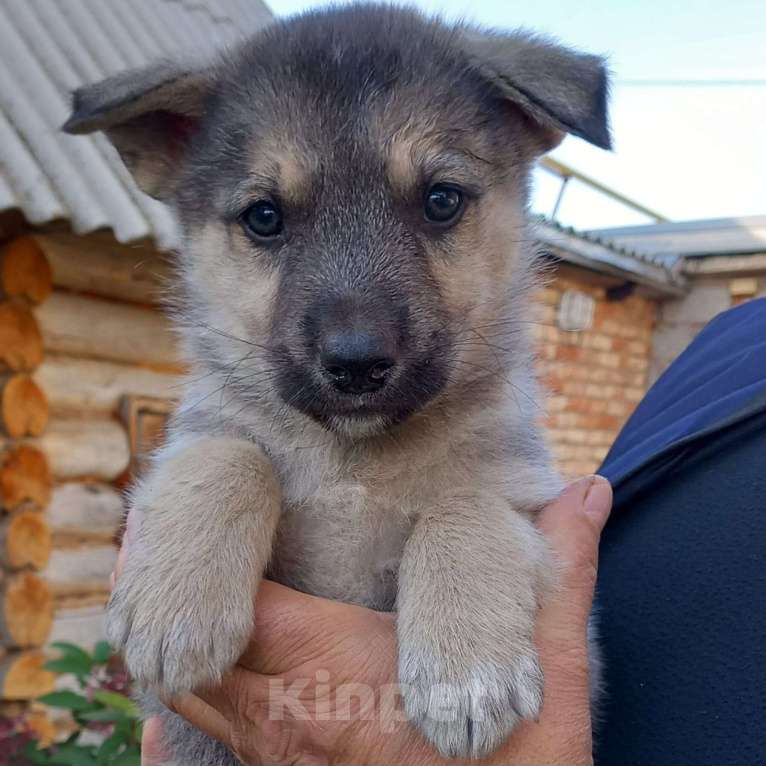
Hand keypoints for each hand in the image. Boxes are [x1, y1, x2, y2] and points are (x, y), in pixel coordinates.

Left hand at [124, 476, 611, 765]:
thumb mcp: (548, 668)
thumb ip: (561, 569)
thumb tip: (588, 490)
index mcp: (334, 673)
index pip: (238, 608)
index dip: (201, 560)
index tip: (182, 516)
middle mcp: (286, 718)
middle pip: (191, 651)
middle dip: (172, 596)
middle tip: (158, 540)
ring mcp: (273, 758)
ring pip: (188, 695)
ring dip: (177, 642)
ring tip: (174, 587)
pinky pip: (203, 730)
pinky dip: (188, 691)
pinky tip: (202, 663)